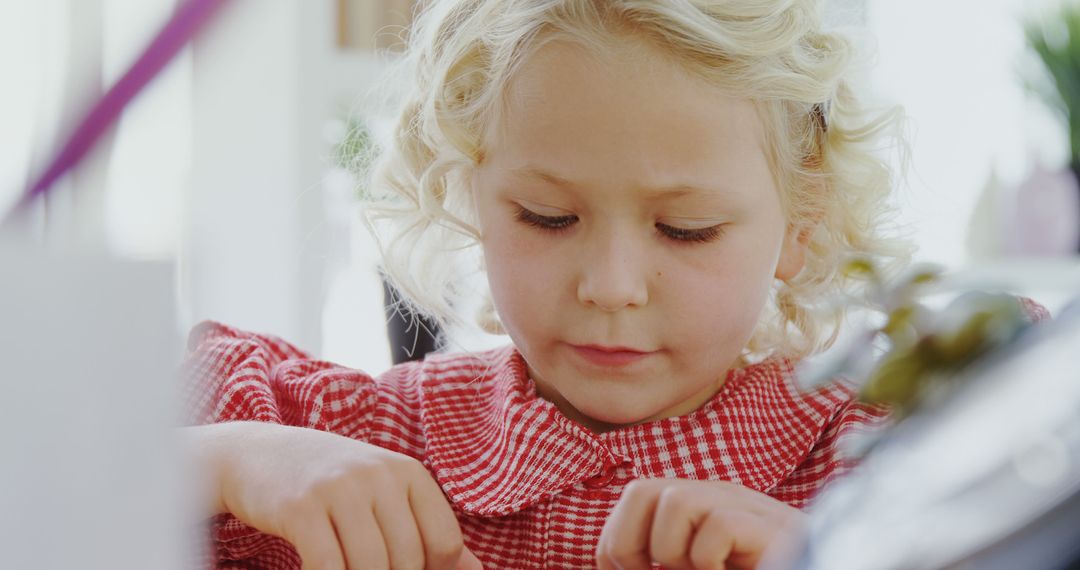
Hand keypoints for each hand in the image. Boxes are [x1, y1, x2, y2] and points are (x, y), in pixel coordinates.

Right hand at [195, 421, 482, 569]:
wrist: (256, 454)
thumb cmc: (331, 483)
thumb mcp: (383, 494)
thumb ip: (429, 529)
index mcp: (408, 472)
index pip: (444, 542)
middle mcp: (378, 474)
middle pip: (408, 559)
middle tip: (368, 569)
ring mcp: (339, 488)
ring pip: (371, 566)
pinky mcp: (301, 507)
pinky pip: (328, 565)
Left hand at [595, 479, 805, 569]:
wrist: (819, 563)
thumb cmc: (757, 568)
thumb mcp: (697, 568)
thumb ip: (664, 561)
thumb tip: (610, 565)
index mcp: (698, 507)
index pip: (635, 498)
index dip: (614, 543)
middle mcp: (718, 497)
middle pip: (642, 490)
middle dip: (628, 541)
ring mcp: (746, 507)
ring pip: (676, 502)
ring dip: (673, 553)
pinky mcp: (770, 526)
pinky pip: (718, 526)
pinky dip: (710, 560)